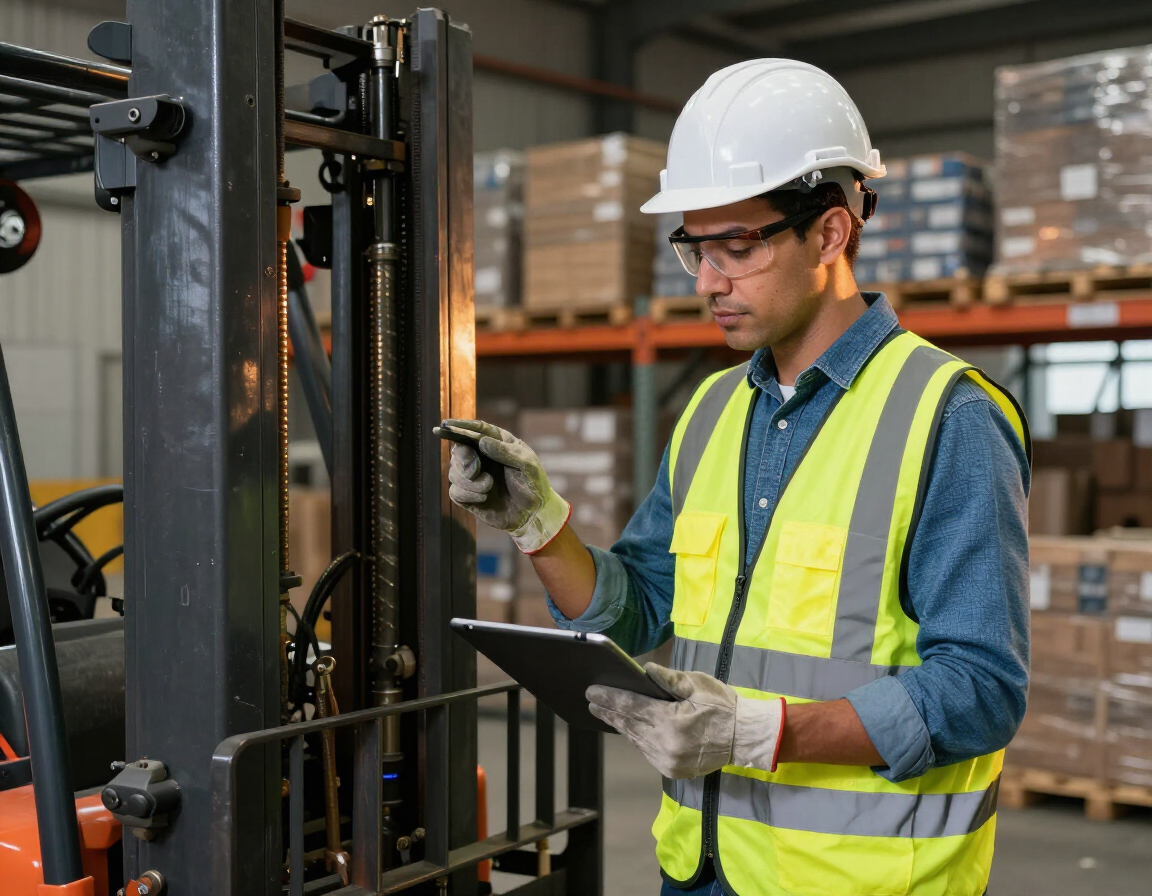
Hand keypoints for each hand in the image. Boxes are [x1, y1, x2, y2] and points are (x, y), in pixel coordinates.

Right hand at [437, 418, 569, 553]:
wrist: (534, 512)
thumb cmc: (533, 483)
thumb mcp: (526, 464)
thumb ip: (505, 451)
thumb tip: (482, 441)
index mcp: (496, 442)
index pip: (474, 430)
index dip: (459, 427)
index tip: (446, 425)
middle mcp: (482, 457)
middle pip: (458, 450)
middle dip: (463, 459)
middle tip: (475, 470)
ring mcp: (474, 477)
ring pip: (454, 472)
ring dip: (469, 481)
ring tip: (489, 486)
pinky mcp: (469, 495)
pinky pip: (455, 491)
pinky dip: (467, 494)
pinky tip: (484, 497)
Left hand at [586, 663, 784, 778]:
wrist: (745, 737)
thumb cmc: (722, 706)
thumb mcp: (698, 685)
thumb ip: (670, 679)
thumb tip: (645, 670)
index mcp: (671, 721)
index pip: (632, 707)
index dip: (610, 698)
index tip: (592, 691)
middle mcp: (666, 744)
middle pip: (628, 725)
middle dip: (608, 711)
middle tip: (591, 700)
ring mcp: (668, 761)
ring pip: (636, 740)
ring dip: (621, 726)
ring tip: (606, 712)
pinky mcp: (673, 770)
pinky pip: (647, 752)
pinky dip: (637, 739)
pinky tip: (629, 728)